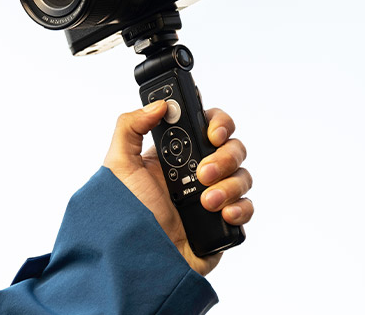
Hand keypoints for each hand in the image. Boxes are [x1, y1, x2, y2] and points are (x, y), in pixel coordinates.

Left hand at [103, 101, 253, 275]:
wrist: (136, 259)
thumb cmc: (124, 214)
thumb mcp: (118, 164)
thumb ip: (130, 127)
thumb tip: (159, 105)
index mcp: (174, 154)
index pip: (207, 125)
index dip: (217, 122)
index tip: (212, 131)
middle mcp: (196, 172)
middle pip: (231, 147)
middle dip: (223, 156)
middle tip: (202, 172)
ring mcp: (212, 196)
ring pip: (242, 176)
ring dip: (229, 184)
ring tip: (205, 200)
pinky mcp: (223, 223)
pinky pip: (247, 208)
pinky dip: (240, 208)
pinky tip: (222, 213)